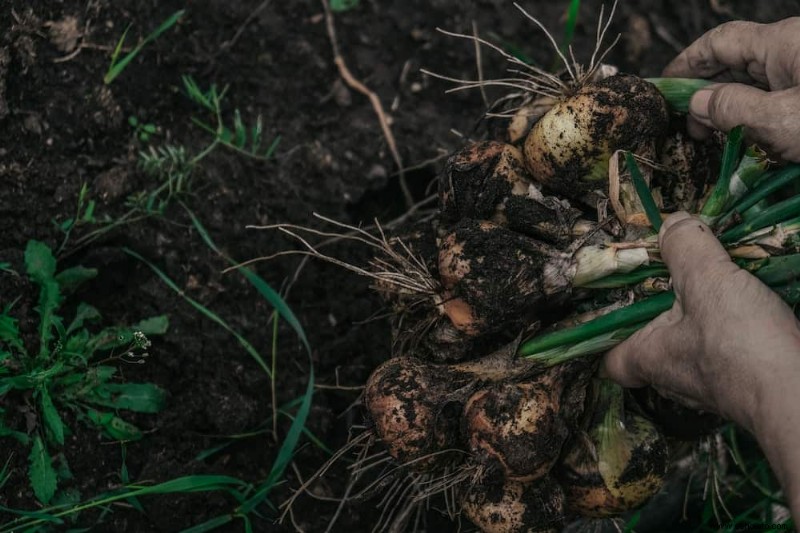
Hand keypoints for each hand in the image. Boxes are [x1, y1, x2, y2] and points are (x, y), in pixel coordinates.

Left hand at [602, 212, 799, 519]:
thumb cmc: (741, 345)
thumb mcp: (707, 280)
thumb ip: (685, 248)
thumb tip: (671, 224)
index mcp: (650, 357)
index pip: (613, 362)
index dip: (612, 337)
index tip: (623, 305)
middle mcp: (675, 379)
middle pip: (655, 348)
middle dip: (665, 316)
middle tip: (679, 281)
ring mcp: (713, 387)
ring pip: (696, 350)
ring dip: (706, 321)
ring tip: (720, 287)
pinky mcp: (747, 385)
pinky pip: (731, 355)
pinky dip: (738, 333)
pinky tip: (753, 310)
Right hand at [662, 18, 799, 161]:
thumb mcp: (781, 120)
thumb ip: (733, 109)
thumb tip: (696, 103)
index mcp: (781, 43)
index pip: (719, 42)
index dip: (687, 63)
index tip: (664, 87)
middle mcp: (791, 51)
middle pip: (735, 63)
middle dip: (705, 92)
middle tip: (687, 126)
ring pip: (754, 83)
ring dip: (728, 109)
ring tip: (712, 136)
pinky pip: (774, 98)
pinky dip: (753, 116)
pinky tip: (744, 137)